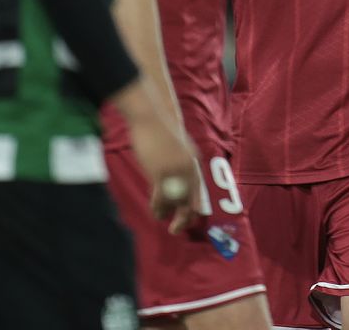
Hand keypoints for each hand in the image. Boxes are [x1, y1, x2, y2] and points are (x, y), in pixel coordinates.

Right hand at [131, 118, 202, 233]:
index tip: (189, 218)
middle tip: (177, 229)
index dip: (194, 206)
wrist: (150, 118)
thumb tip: (176, 184)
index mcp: (193, 162)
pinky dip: (158, 207)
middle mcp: (188, 168)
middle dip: (185, 217)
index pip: (198, 190)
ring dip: (167, 213)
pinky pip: (161, 196)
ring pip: (174, 200)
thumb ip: (179, 165)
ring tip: (161, 217)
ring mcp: (175, 170)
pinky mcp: (160, 172)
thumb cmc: (160, 133)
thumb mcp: (175, 150)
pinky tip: (155, 211)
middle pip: (190, 199)